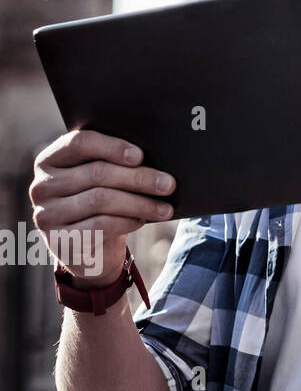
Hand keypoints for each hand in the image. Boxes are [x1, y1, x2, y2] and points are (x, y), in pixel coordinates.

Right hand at [29, 129, 175, 285]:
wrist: (89, 247)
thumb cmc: (102, 200)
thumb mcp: (104, 179)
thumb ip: (117, 162)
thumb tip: (157, 155)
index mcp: (51, 159)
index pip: (79, 143)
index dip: (112, 147)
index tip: (141, 155)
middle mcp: (42, 186)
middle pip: (96, 173)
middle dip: (139, 178)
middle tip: (169, 184)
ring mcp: (46, 214)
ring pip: (101, 200)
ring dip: (140, 203)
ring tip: (165, 208)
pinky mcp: (58, 240)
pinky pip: (99, 226)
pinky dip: (127, 221)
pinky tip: (143, 220)